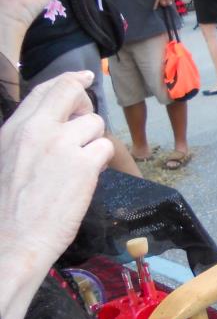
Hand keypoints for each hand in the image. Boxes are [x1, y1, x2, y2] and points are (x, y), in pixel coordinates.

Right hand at [0, 72, 112, 266]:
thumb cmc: (7, 208)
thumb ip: (29, 137)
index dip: (69, 81)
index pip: (45, 90)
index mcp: (14, 129)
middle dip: (85, 101)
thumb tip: (57, 122)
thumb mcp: (7, 159)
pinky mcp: (84, 164)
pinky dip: (101, 161)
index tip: (83, 77)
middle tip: (86, 120)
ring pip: (95, 123)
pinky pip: (105, 148)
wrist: (11, 241)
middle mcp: (38, 130)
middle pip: (72, 93)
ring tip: (79, 166)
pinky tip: (87, 177)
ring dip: (93, 141)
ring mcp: (62, 145)